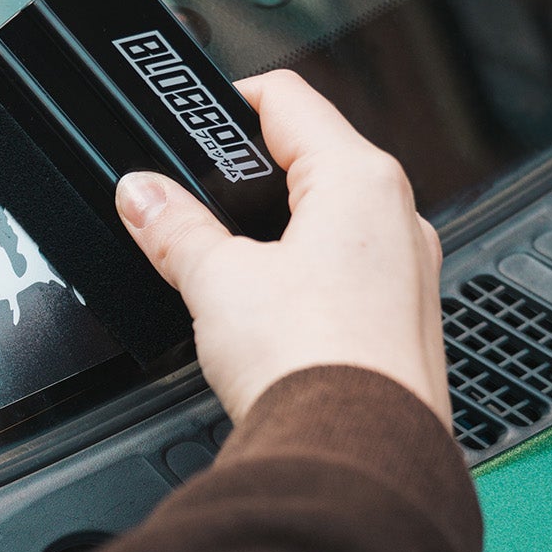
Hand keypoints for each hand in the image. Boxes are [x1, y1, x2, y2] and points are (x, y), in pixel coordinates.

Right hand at [115, 69, 448, 427]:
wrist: (354, 452)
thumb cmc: (313, 360)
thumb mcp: (216, 280)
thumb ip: (173, 228)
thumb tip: (142, 194)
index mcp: (360, 179)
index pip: (289, 99)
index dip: (230, 100)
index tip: (194, 119)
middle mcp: (398, 216)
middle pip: (313, 158)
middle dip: (249, 173)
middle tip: (195, 196)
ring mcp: (409, 271)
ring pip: (333, 218)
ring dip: (278, 226)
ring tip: (225, 258)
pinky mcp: (402, 321)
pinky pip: (349, 270)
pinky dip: (306, 273)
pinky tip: (267, 310)